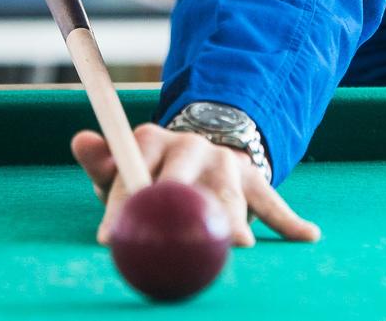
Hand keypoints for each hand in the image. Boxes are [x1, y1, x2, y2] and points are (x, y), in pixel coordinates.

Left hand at [70, 124, 320, 246]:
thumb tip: (79, 140)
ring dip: (235, 220)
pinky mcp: (253, 176)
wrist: (200, 144)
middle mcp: (191, 146)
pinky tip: (306, 236)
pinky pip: (272, 199)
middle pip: (186, 181)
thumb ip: (101, 159)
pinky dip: (289, 221)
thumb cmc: (149, 170)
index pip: (135, 172)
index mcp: (152, 140)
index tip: (109, 237)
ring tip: (239, 246)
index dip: (122, 204)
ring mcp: (225, 161)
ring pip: (229, 193)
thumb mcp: (121, 165)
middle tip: (182, 242)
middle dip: (183, 211)